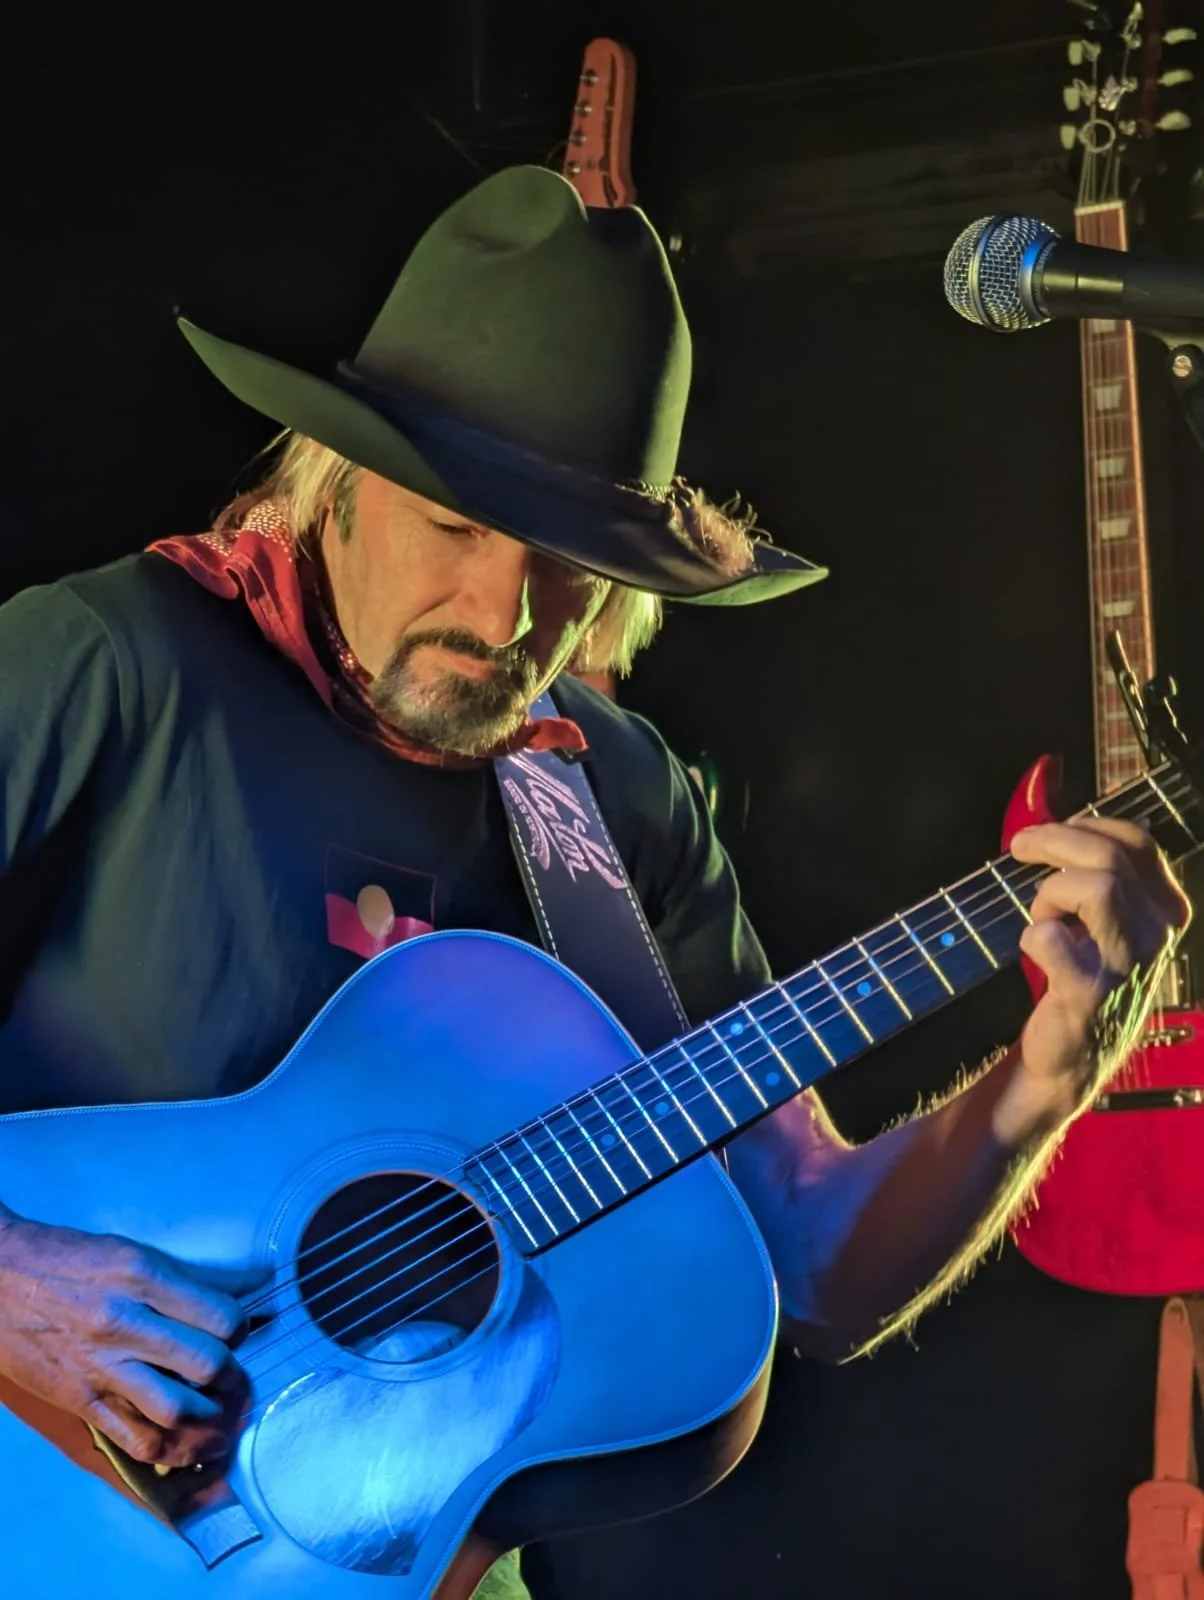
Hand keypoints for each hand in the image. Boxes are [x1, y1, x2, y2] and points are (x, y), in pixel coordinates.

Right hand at [0, 1209, 253, 1469]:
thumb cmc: (69, 1259)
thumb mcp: (132, 1250)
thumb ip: (190, 1275)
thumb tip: (255, 1282)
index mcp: (143, 1277)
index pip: (220, 1316)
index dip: (241, 1331)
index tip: (239, 1335)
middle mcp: (124, 1322)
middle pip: (205, 1365)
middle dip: (234, 1382)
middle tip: (240, 1387)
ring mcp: (100, 1366)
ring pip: (175, 1410)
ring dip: (211, 1426)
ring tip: (225, 1427)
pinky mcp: (79, 1400)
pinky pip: (133, 1438)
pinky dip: (169, 1451)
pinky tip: (189, 1451)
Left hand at [998, 816, 1190, 1143]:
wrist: (1070, 1057)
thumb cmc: (1083, 978)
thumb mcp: (1107, 922)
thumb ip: (1099, 874)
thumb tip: (1064, 820)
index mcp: (1165, 911)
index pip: (1138, 844)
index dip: (1087, 826)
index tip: (1047, 831)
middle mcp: (1157, 935)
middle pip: (1111, 858)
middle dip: (1055, 843)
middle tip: (1019, 850)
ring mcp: (1127, 965)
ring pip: (1096, 888)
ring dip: (1051, 893)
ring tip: (1042, 918)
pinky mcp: (1090, 993)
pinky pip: (1055, 940)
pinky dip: (1034, 935)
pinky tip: (1034, 947)